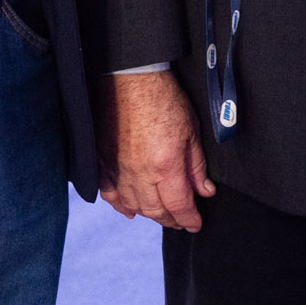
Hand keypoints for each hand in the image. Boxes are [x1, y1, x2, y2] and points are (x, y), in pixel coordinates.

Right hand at [99, 69, 212, 230]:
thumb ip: (196, 166)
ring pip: (133, 206)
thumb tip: (205, 191)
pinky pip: (109, 194)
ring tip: (161, 215)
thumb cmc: (162, 99)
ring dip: (149, 214)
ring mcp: (117, 170)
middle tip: (182, 221)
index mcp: (164, 166)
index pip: (179, 205)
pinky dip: (121, 205)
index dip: (189, 219)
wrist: (127, 79)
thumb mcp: (191, 131)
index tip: (196, 225)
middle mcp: (138, 174)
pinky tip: (130, 210)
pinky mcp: (101, 163)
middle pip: (155, 211)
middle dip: (171, 220)